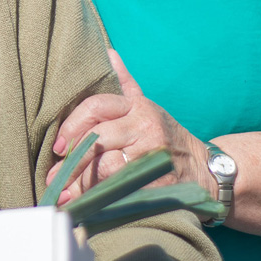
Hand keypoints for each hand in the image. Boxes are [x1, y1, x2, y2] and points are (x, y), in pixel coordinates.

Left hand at [48, 50, 207, 202]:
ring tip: (66, 197)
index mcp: (138, 107)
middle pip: (98, 140)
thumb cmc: (166, 137)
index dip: (72, 126)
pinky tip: (87, 207)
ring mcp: (153, 155)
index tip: (58, 147)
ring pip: (106, 167)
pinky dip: (101, 199)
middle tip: (54, 179)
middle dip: (72, 163)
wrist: (206, 170)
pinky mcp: (159, 182)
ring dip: (82, 185)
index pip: (96, 107)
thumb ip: (125, 84)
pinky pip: (121, 190)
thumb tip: (108, 53)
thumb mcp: (146, 107)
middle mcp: (146, 127)